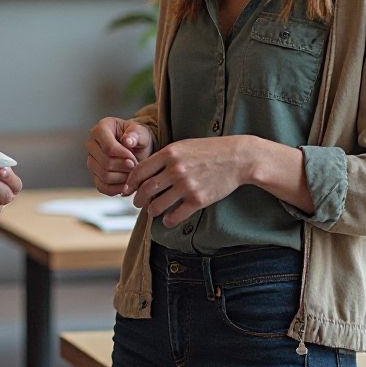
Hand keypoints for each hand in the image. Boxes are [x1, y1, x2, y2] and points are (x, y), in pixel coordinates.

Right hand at [85, 116, 153, 195]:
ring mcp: (91, 160)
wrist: (137, 148)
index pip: (108, 147)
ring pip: (103, 175)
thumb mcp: (141, 133)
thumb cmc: (138, 138)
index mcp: (100, 129)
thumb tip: (127, 141)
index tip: (134, 159)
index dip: (123, 156)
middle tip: (135, 166)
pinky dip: (115, 189)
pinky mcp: (94, 174)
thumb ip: (136, 134)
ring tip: (133, 173)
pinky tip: (126, 186)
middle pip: (105, 162)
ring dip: (122, 178)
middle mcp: (91, 144)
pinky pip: (101, 187)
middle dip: (123, 167)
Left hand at [124, 137, 246, 226]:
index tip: (128, 189)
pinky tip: (167, 219)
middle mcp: (175, 170)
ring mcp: (187, 186)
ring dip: (151, 211)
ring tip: (152, 211)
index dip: (130, 183)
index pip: (140, 171)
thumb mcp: (183, 146)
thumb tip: (145, 171)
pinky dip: (168, 220)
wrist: (237, 158)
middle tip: (137, 203)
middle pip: (146, 190)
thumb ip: (164, 157)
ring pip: (158, 205)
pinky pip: (176, 215)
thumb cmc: (209, 150)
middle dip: (138, 200)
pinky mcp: (198, 200)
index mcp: (169, 153)